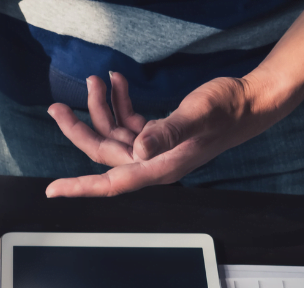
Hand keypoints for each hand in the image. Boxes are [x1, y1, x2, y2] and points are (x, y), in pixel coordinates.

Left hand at [44, 72, 283, 197]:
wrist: (251, 101)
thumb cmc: (228, 110)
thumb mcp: (197, 116)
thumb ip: (167, 132)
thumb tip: (140, 149)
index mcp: (158, 167)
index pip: (111, 182)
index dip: (80, 187)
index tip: (52, 190)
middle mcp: (152, 161)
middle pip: (103, 151)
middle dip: (78, 128)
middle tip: (56, 108)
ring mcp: (155, 148)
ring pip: (113, 133)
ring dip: (100, 108)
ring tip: (94, 80)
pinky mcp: (159, 134)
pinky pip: (128, 122)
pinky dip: (119, 103)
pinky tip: (116, 82)